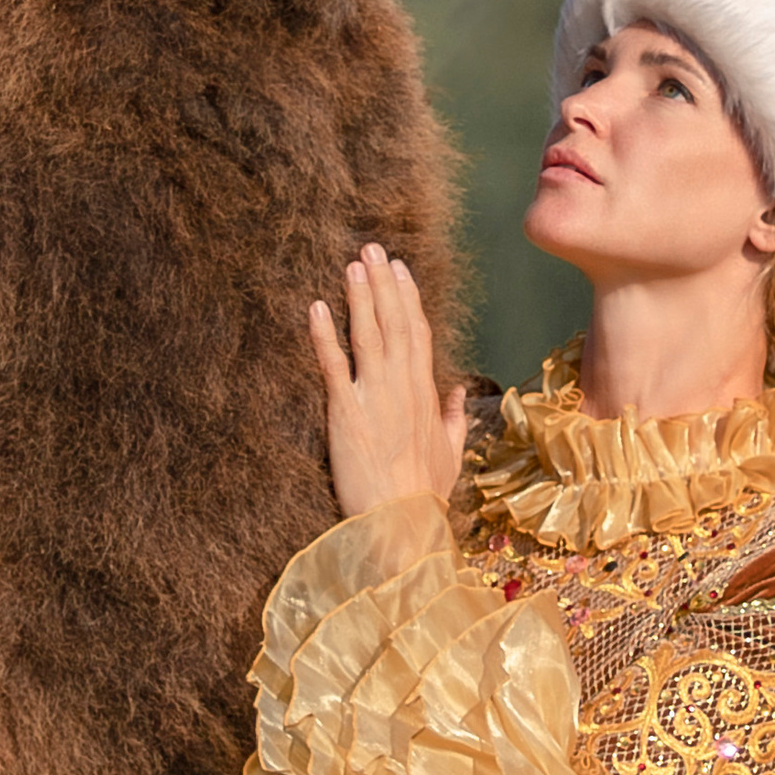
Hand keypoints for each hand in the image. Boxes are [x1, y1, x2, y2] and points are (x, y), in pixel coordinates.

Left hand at [307, 246, 470, 520]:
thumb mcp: (450, 456)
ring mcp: (375, 399)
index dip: (409, 300)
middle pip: (396, 324)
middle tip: (373, 248)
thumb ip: (454, 420)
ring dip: (361, 297)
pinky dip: (325, 336)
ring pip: (369, 336)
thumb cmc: (423, 497)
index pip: (419, 336)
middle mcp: (403, 389)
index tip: (401, 271)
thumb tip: (457, 393)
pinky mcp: (346, 414)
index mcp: (426, 396)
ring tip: (352, 263)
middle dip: (384, 284)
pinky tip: (317, 307)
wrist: (402, 527)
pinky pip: (333, 367)